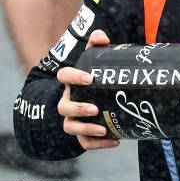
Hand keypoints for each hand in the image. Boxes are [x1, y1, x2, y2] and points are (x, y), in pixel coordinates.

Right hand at [57, 30, 118, 149]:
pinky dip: (98, 144)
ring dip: (85, 129)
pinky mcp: (82, 133)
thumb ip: (96, 45)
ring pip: (70, 127)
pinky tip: (115, 140)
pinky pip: (84, 143)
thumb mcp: (93, 59)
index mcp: (72, 83)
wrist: (88, 98)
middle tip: (94, 108)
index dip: (74, 78)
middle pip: (64, 107)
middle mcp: (68, 101)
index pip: (64, 77)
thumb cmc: (93, 77)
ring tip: (102, 128)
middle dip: (78, 109)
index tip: (90, 78)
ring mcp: (73, 118)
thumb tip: (101, 36)